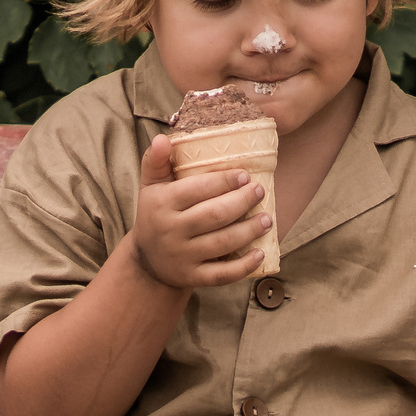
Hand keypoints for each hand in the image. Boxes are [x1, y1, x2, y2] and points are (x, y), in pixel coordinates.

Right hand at [128, 134, 273, 290]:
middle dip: (242, 202)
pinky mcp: (192, 277)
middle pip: (214, 215)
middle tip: (260, 191)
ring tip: (268, 219)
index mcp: (162, 204)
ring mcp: (182, 256)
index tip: (245, 175)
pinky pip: (221, 274)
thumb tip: (164, 138)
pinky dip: (243, 266)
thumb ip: (156, 161)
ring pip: (222, 243)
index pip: (197, 190)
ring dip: (249, 230)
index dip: (224, 182)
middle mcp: (170, 231)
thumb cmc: (156, 214)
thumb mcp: (150, 187)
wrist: (147, 261)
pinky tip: (260, 253)